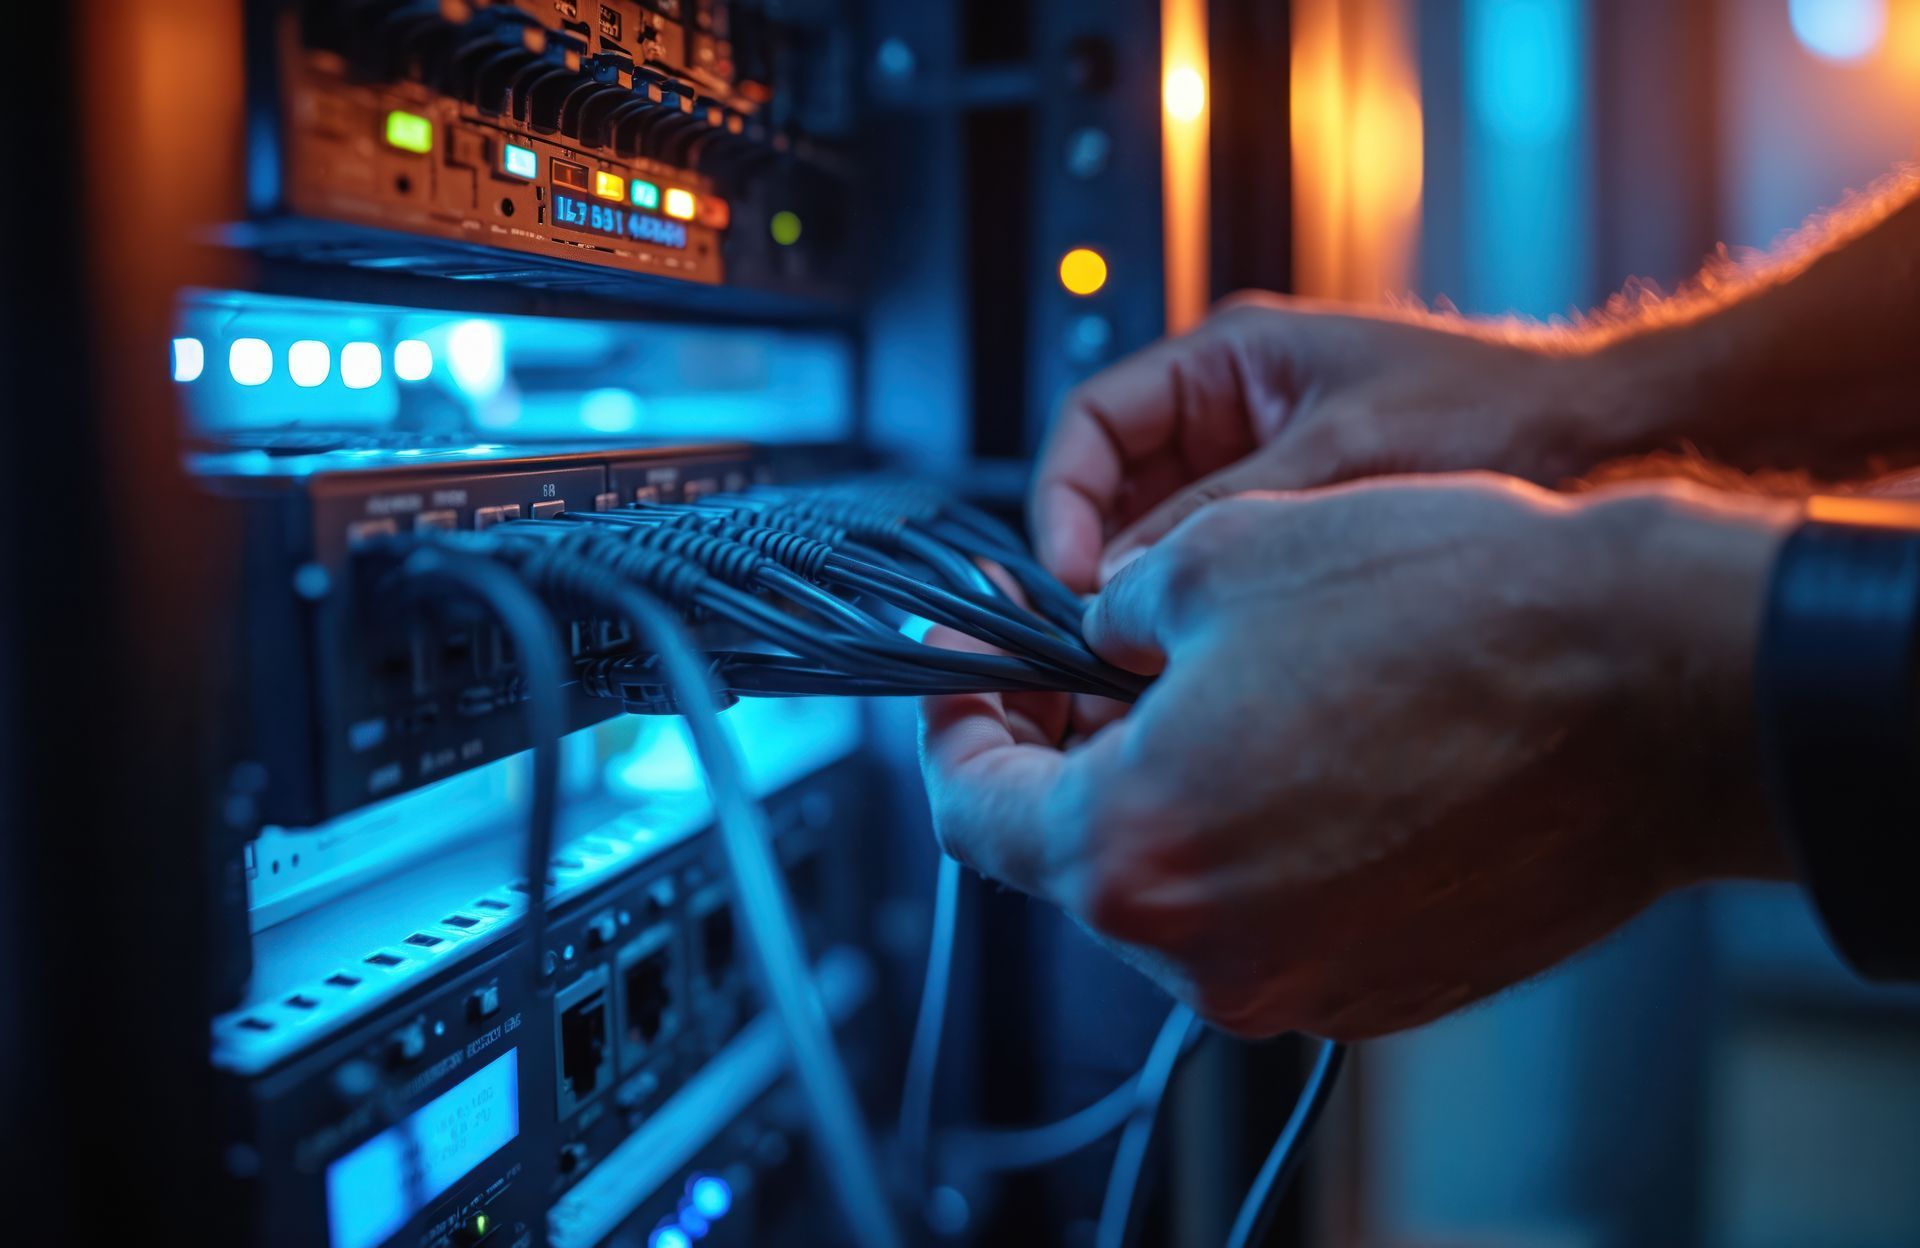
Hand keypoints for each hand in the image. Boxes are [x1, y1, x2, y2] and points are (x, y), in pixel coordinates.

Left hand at [923, 475, 1794, 1038]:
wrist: (1652, 685)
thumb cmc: (1448, 609)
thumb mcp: (1222, 556)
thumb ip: (1111, 617)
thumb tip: (1094, 636)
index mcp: (1131, 852)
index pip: (972, 808)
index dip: (954, 724)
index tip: (970, 663)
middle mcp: (1204, 953)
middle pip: (1074, 855)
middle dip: (1059, 749)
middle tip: (1076, 660)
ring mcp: (1302, 984)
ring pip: (1177, 884)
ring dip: (1161, 790)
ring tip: (1199, 687)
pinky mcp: (1388, 987)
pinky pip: (1272, 911)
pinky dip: (1252, 836)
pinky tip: (1296, 746)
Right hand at [1030, 293, 1678, 592]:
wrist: (1605, 440)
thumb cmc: (1495, 413)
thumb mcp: (1336, 462)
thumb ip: (1219, 512)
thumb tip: (1115, 581)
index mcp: (1230, 359)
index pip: (1093, 424)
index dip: (1062, 498)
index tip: (1071, 575)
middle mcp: (1237, 407)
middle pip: (1117, 485)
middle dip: (1103, 554)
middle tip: (1106, 630)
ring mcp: (1268, 462)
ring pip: (1166, 532)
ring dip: (1154, 587)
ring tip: (1157, 650)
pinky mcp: (1303, 515)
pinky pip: (1224, 559)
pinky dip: (1207, 601)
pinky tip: (1216, 648)